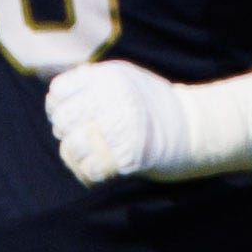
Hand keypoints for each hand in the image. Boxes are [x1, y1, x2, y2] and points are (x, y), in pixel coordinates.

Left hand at [44, 62, 251, 185]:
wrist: (197, 128)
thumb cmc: (155, 106)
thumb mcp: (126, 80)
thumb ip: (93, 83)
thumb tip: (53, 93)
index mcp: (110, 77)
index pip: (59, 91)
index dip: (57, 108)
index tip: (69, 118)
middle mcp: (115, 98)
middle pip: (64, 120)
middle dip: (66, 134)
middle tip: (81, 141)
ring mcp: (125, 126)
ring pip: (73, 147)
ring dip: (76, 158)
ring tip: (90, 158)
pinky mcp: (132, 155)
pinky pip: (92, 170)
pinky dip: (90, 175)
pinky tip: (100, 172)